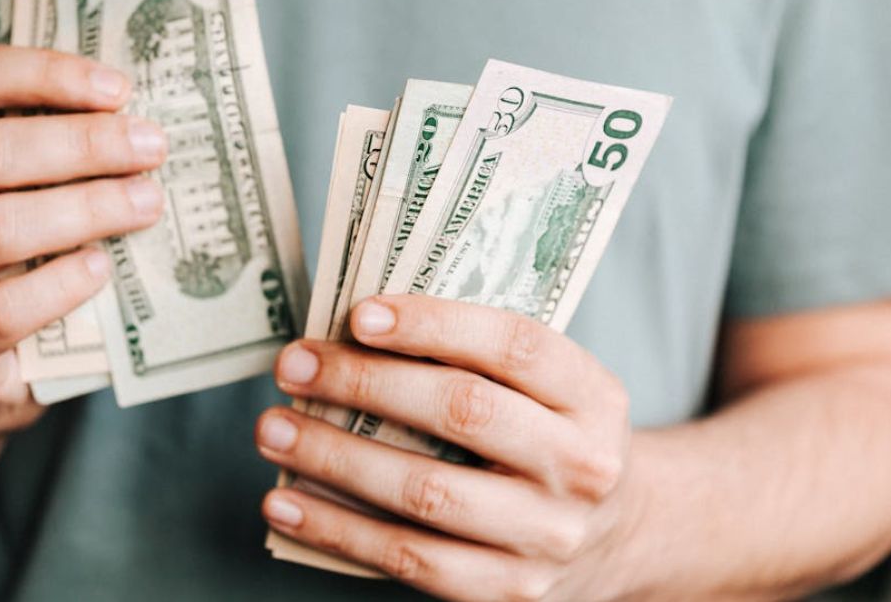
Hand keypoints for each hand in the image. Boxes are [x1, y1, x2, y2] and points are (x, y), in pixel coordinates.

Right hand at [0, 45, 166, 435]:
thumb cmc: (8, 264)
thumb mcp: (17, 195)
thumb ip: (56, 153)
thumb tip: (144, 117)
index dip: (43, 73)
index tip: (118, 89)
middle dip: (80, 144)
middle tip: (151, 149)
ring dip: (82, 209)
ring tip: (146, 204)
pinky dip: (58, 285)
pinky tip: (101, 270)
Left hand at [257, 295, 638, 600]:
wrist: (619, 535)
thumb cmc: (549, 436)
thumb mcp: (549, 389)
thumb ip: (477, 358)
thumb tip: (351, 332)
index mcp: (593, 396)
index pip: (514, 345)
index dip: (433, 324)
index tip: (358, 315)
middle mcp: (581, 465)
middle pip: (463, 412)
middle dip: (364, 384)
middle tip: (293, 366)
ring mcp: (547, 536)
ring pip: (425, 492)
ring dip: (334, 458)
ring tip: (272, 430)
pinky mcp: (508, 591)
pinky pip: (409, 560)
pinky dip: (337, 530)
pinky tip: (286, 503)